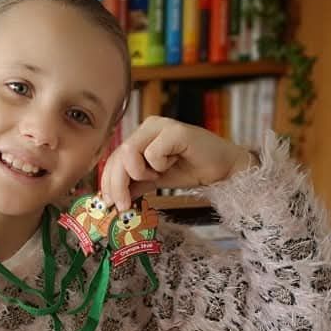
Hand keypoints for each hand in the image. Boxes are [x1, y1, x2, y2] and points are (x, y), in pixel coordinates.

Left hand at [101, 116, 254, 210]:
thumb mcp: (154, 180)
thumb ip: (134, 184)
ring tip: (158, 175)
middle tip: (123, 205)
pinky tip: (173, 163)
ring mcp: (161, 126)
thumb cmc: (191, 169)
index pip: (114, 157)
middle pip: (118, 155)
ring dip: (140, 173)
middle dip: (117, 184)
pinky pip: (152, 153)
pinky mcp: (175, 130)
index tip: (110, 202)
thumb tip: (111, 198)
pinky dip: (159, 165)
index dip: (108, 181)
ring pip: (129, 152)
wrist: (222, 169)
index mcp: (141, 135)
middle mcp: (148, 126)